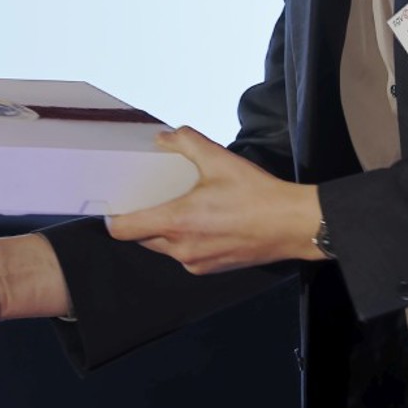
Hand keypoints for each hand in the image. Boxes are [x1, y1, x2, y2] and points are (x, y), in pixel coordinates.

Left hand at [105, 126, 323, 273]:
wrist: (293, 225)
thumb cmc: (258, 195)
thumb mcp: (220, 159)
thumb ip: (187, 142)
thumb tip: (165, 137)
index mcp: (177, 222)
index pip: (123, 230)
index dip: (115, 217)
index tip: (117, 202)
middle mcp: (181, 249)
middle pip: (142, 238)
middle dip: (143, 219)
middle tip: (152, 197)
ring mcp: (196, 263)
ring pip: (163, 247)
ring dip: (165, 230)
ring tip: (180, 206)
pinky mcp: (211, 269)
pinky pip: (184, 255)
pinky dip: (185, 240)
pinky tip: (202, 221)